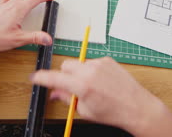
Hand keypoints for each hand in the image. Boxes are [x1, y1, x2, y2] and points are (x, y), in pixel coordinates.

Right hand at [30, 57, 171, 136]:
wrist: (137, 107)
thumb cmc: (113, 112)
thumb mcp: (85, 111)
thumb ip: (66, 99)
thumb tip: (54, 93)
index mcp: (82, 86)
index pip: (54, 78)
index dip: (41, 78)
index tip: (34, 77)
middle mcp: (90, 71)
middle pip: (65, 66)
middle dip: (64, 76)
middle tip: (70, 88)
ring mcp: (99, 64)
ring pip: (79, 64)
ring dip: (78, 73)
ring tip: (91, 87)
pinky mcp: (108, 60)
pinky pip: (91, 63)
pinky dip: (91, 71)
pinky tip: (100, 82)